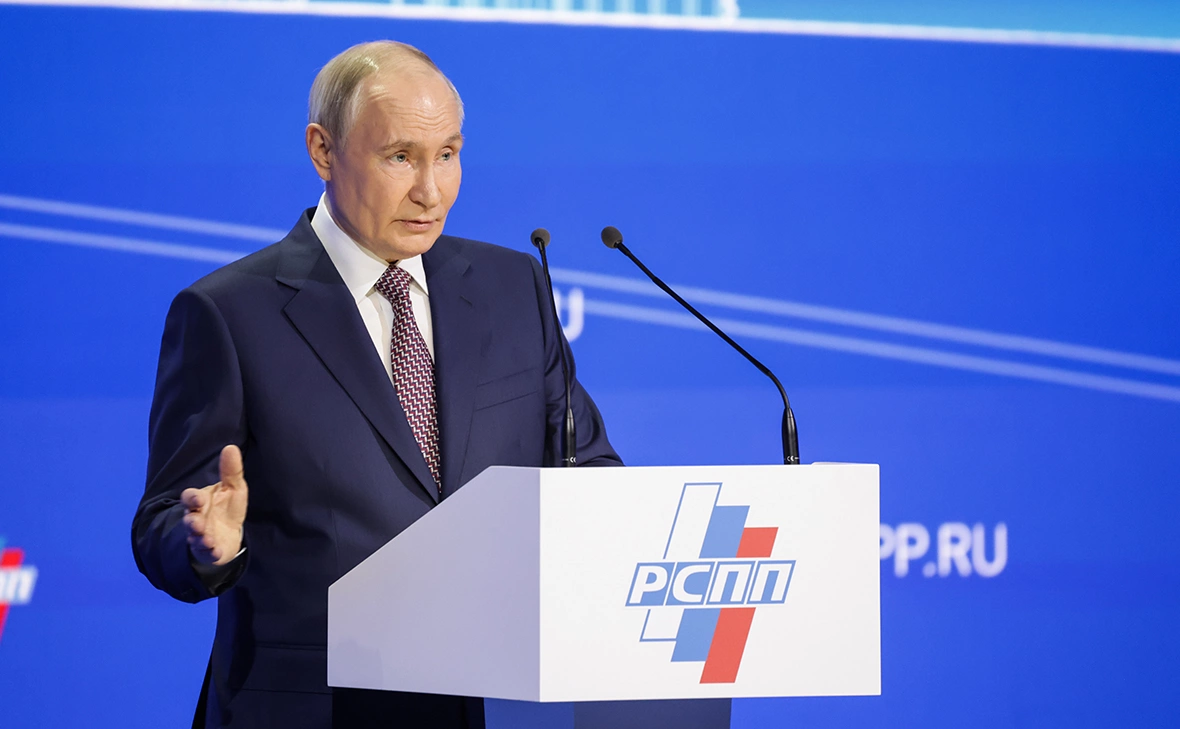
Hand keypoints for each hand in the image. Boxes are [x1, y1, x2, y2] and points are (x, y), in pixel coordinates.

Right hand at [182, 445, 248, 565]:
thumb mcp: (233, 488)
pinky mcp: (209, 551)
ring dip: (199, 537)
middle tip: (196, 522)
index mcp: (200, 501)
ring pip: (195, 537)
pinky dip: (210, 552)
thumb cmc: (227, 507)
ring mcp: (201, 536)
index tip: (198, 498)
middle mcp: (197, 518)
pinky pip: (207, 552)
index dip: (192, 498)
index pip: (189, 497)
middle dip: (192, 521)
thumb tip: (230, 447)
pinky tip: (215, 551)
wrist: (229, 534)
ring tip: (206, 538)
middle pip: (189, 519)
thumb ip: (231, 471)